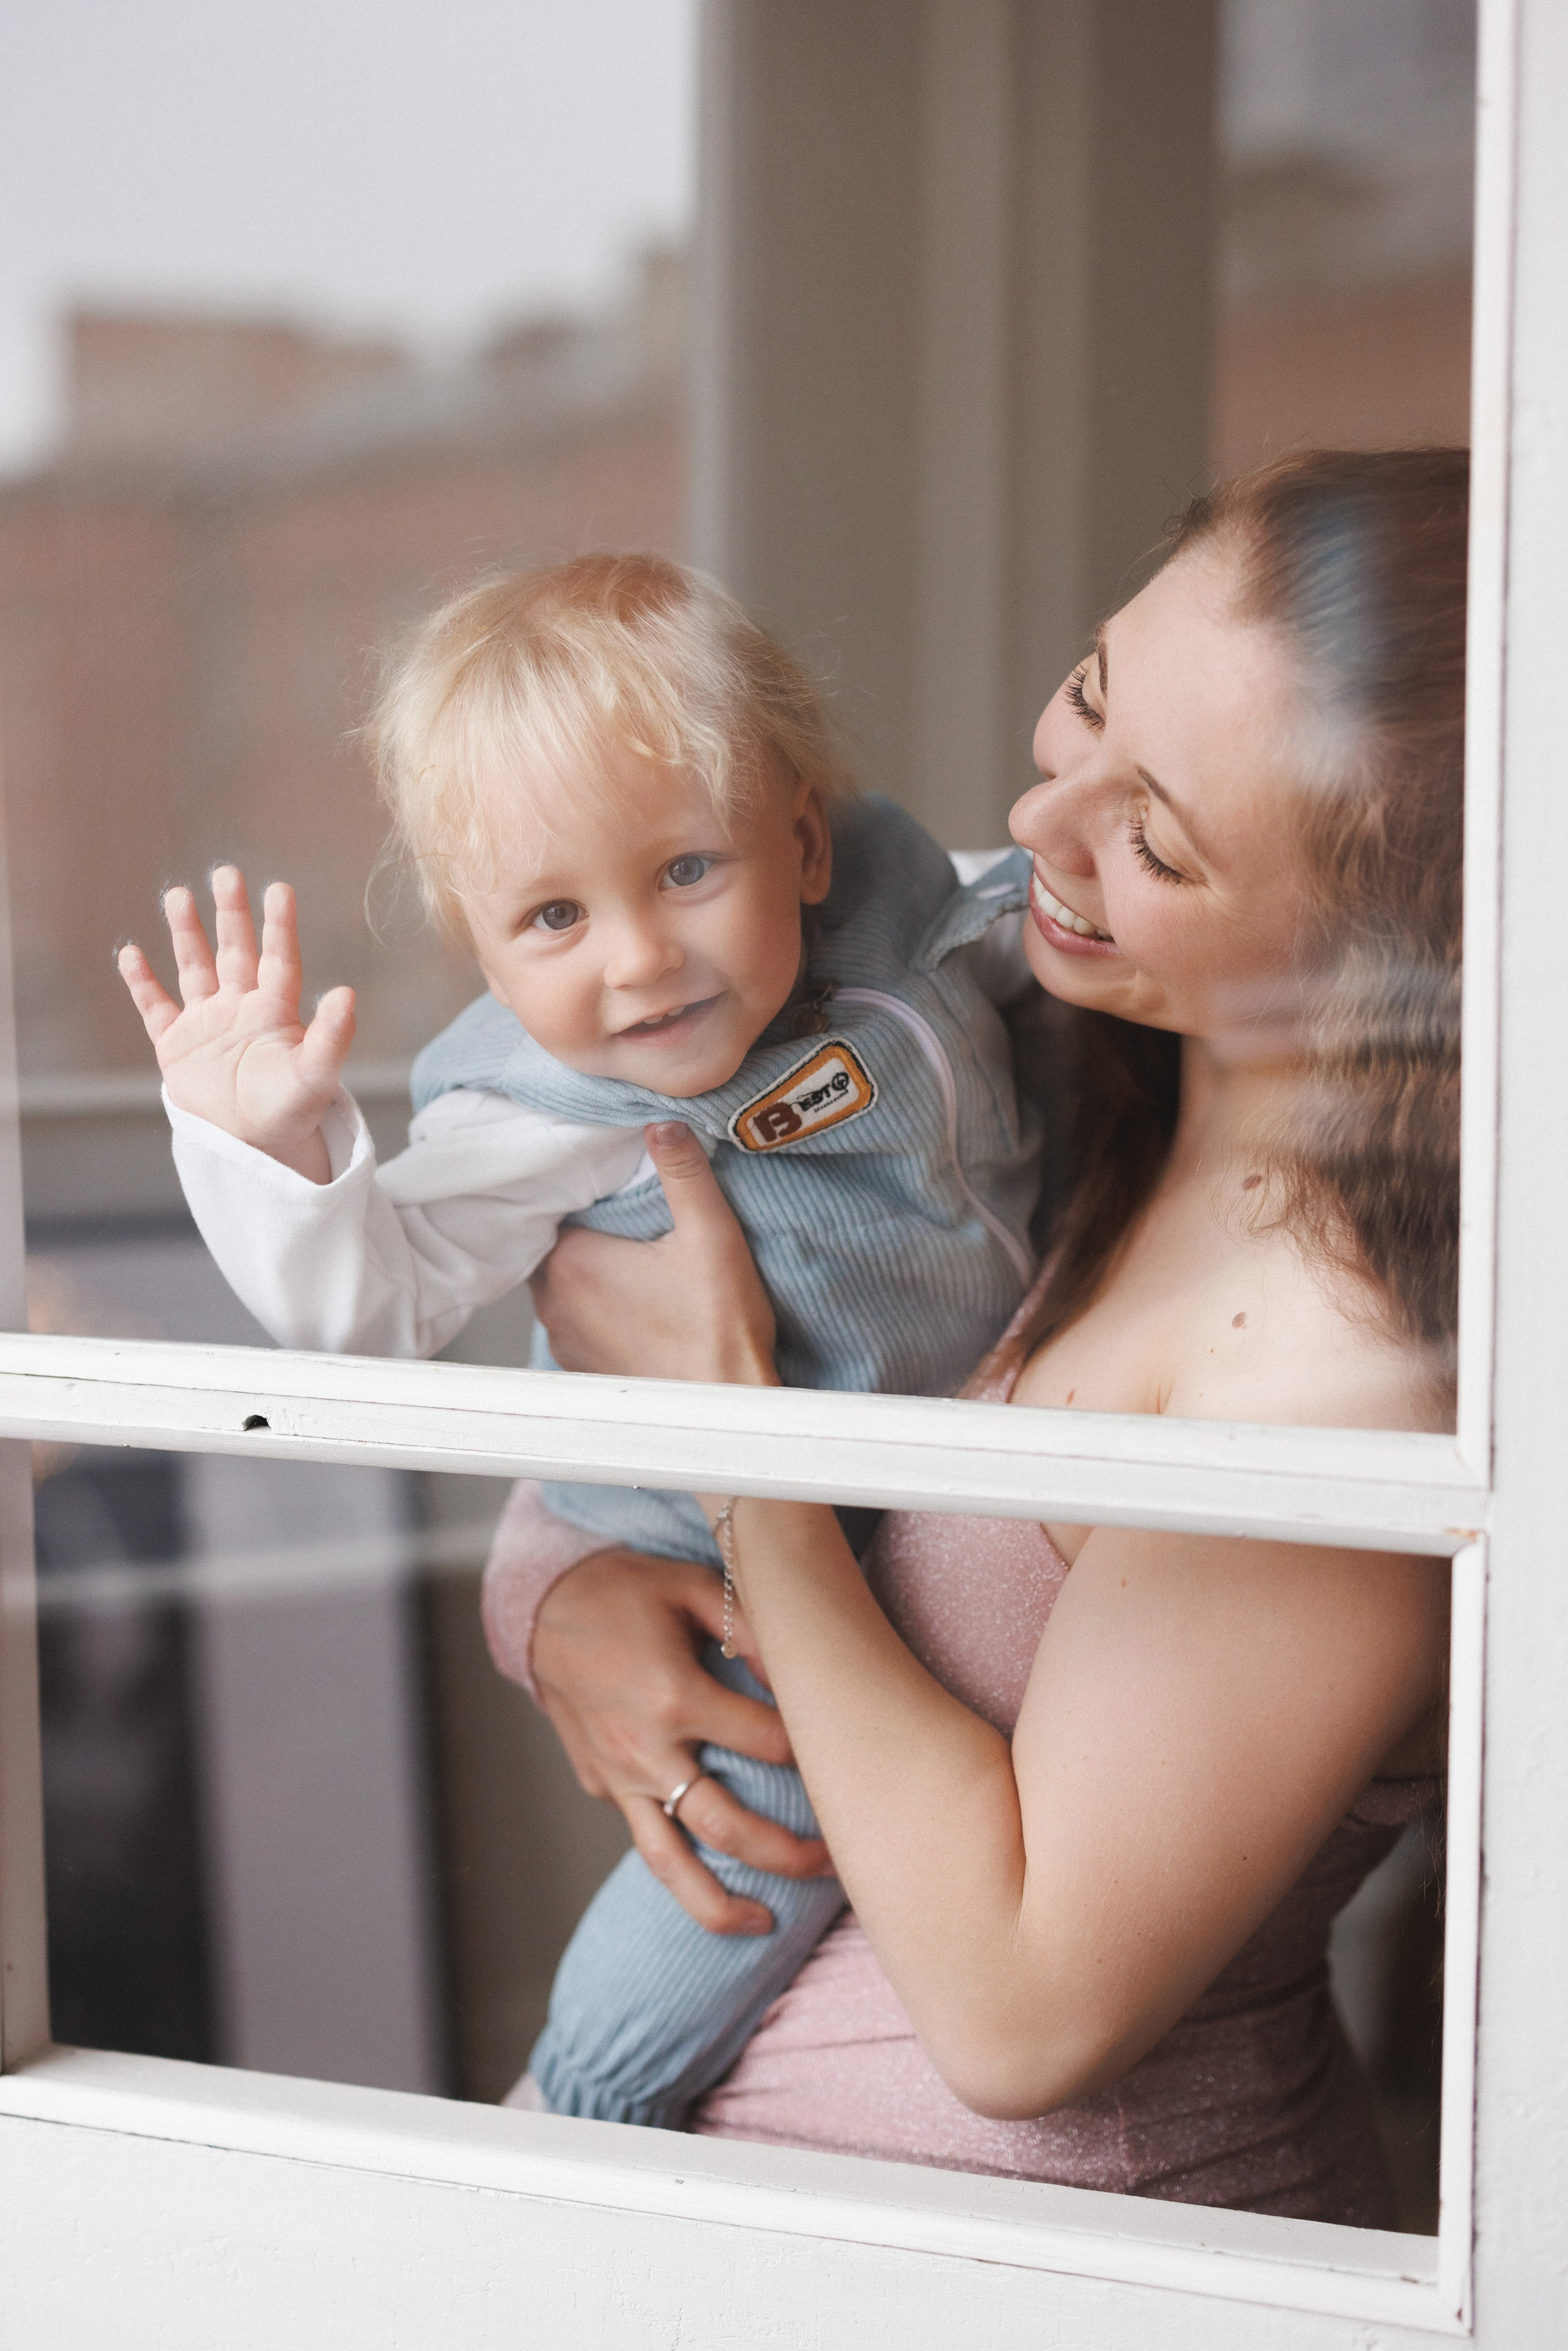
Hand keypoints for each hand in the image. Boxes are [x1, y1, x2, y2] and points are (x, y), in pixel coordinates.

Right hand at [117, 866, 355, 1182]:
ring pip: (195, 967)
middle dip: (231, 913)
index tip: (279, 889)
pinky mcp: (176, 1045)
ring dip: (186, 933)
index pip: (279, 958)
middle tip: (226, 873)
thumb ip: (332, 1037)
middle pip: (235, 950)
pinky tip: (130, 953)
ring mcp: (207, 1023)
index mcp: (276, 1011)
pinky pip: (156, 1007)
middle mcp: (241, 1007)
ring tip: (177, 894)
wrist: (255, 1147)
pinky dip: (141, 982)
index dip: (278, 925)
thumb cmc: (292, 1111)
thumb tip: (347, 994)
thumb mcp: (315, 1075)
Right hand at [487, 1544, 830, 1933]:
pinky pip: (644, 1835)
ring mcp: (619, 1777)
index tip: (844, 1760)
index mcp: (675, 1696)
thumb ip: (752, 1630)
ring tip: (765, 1925)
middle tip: (835, 1865)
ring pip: (672, 1863)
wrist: (544, 1610)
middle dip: (788, 1856)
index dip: (814, 1755)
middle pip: (729, 1829)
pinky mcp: (600, 1787)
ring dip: (721, 1904)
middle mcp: (647, 1751)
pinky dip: (678, 1866)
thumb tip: (800, 1675)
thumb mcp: (693, 1588)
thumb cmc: (627, 1593)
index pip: (769, 1745)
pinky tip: (713, 1878)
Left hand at [530, 1121, 778, 1386]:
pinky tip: (632, 1302)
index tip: (612, 1183)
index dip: (582, 1190)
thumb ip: (683, 1171)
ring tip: (630, 1257)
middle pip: (554, 1244)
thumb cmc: (718, 1330)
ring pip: (561, 1284)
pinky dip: (594, 1308)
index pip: (555, 1205)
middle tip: (624, 1215)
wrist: (724, 1411)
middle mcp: (553, 1303)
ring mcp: (563, 1340)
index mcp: (572, 1262)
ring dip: (587, 1270)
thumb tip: (662, 1123)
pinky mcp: (580, 1368)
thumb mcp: (712, 1235)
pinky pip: (574, 1321)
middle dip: (583, 1228)